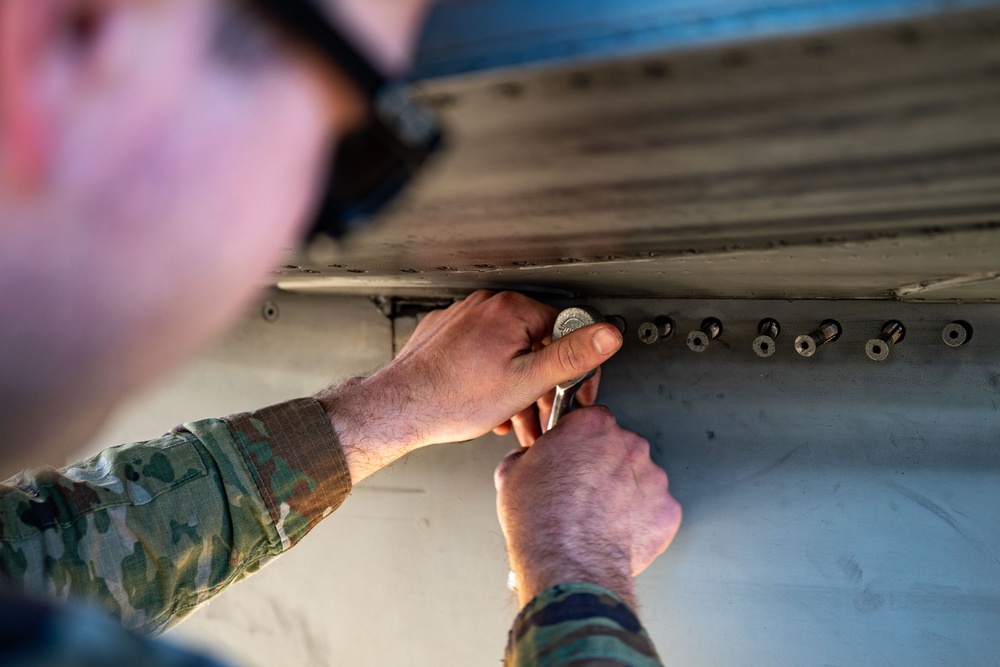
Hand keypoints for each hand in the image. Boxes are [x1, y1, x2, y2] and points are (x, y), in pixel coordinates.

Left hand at [317, 291, 623, 482]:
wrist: (396, 409)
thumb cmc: (450, 399)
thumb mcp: (525, 382)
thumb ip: (570, 357)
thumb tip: (607, 334)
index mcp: (510, 310)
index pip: (565, 329)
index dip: (575, 368)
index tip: (574, 393)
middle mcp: (485, 306)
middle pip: (536, 342)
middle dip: (544, 385)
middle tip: (546, 414)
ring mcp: (463, 318)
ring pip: (508, 352)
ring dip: (519, 388)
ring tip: (518, 420)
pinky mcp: (446, 335)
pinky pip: (482, 354)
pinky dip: (493, 379)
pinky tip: (492, 407)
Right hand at [494, 407, 681, 608]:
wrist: (566, 564)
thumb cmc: (540, 519)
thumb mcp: (511, 472)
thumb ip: (529, 454)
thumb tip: (530, 459)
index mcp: (592, 426)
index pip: (591, 421)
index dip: (578, 442)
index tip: (571, 457)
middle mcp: (628, 444)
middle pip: (619, 447)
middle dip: (604, 466)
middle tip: (582, 492)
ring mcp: (653, 477)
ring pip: (639, 479)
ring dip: (624, 493)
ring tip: (598, 517)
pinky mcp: (667, 510)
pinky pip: (654, 511)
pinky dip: (640, 521)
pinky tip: (616, 532)